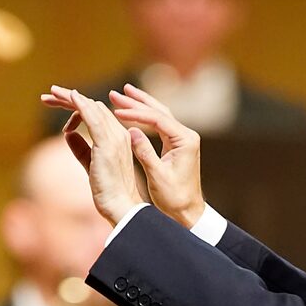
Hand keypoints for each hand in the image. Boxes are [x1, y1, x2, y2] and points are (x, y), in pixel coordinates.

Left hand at [39, 86, 142, 225]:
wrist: (120, 206)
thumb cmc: (107, 191)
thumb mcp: (90, 165)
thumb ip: (80, 148)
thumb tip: (68, 134)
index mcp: (116, 137)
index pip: (94, 113)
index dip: (74, 107)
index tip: (54, 104)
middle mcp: (118, 133)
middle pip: (92, 106)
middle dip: (67, 99)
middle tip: (47, 96)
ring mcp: (114, 138)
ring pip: (91, 108)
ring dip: (70, 98)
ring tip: (51, 94)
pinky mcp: (107, 145)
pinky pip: (94, 118)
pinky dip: (81, 105)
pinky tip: (71, 96)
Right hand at [108, 84, 204, 228]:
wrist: (189, 212)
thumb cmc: (175, 199)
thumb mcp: (157, 176)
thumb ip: (144, 152)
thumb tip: (130, 131)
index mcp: (184, 140)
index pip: (157, 119)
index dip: (136, 113)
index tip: (116, 110)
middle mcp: (186, 135)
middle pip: (159, 111)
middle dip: (137, 102)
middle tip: (117, 93)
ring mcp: (182, 139)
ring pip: (159, 114)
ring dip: (141, 105)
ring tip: (124, 94)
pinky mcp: (177, 144)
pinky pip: (159, 125)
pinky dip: (145, 117)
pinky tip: (133, 112)